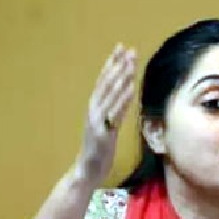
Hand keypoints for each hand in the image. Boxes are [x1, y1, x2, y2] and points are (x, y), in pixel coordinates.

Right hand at [74, 43, 136, 185]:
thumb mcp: (105, 126)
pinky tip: (131, 89)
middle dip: (119, 65)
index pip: (103, 80)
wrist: (87, 171)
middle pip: (106, 83)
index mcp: (93, 107)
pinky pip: (115, 114)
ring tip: (132, 64)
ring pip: (110, 95)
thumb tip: (122, 95)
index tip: (121, 48)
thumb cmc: (98, 149)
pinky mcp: (103, 134)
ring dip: (122, 78)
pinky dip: (123, 100)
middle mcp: (93, 111)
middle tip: (129, 50)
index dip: (112, 63)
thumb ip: (111, 110)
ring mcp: (97, 122)